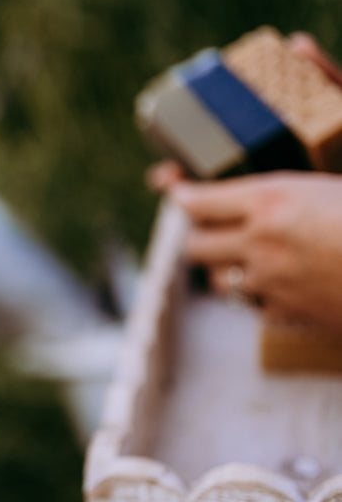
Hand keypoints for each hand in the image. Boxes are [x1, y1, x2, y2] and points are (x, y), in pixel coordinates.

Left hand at [166, 172, 341, 329]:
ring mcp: (270, 282)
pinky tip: (276, 283)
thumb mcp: (323, 187)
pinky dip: (257, 295)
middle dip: (198, 235)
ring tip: (244, 258)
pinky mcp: (286, 314)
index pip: (197, 201)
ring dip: (223, 269)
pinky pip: (252, 305)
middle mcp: (260, 242)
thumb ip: (273, 194)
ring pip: (216, 280)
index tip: (178, 194)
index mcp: (271, 201)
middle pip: (194, 244)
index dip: (181, 196)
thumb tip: (244, 202)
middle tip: (208, 228)